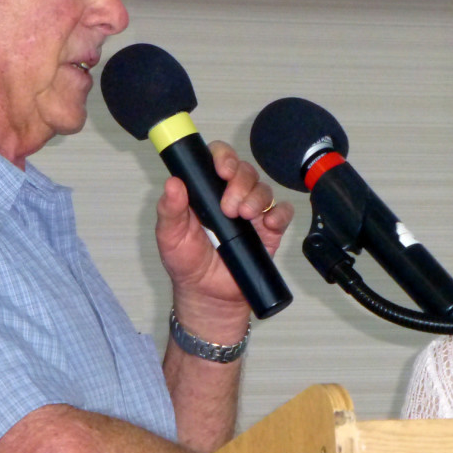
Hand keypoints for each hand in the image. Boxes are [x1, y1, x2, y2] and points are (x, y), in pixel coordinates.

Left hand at [154, 140, 292, 335]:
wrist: (208, 296)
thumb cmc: (187, 263)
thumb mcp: (169, 237)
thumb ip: (169, 210)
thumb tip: (172, 183)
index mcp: (206, 191)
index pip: (218, 159)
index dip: (223, 157)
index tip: (221, 169)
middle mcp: (231, 196)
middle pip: (245, 170)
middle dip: (240, 182)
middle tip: (229, 207)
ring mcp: (252, 212)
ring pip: (263, 189)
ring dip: (256, 198)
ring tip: (243, 216)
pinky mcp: (269, 230)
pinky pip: (282, 212)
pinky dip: (279, 214)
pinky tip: (267, 224)